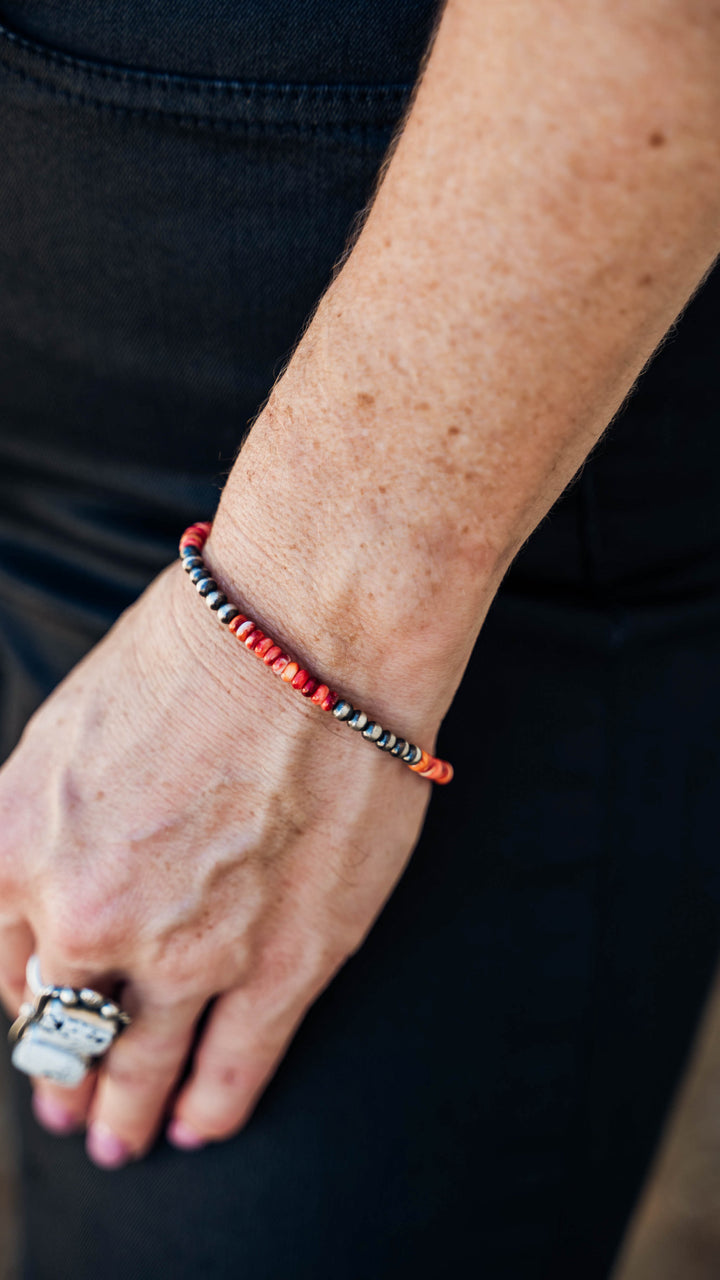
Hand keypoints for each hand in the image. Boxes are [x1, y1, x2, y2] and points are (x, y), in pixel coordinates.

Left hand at [0, 555, 431, 1166]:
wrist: (308, 645)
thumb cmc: (190, 657)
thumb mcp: (63, 732)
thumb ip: (37, 827)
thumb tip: (39, 890)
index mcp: (18, 853)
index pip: (2, 966)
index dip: (23, 997)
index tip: (39, 1014)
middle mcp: (88, 919)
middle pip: (62, 1027)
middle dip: (60, 1075)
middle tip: (65, 1108)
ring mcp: (186, 952)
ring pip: (141, 1063)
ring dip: (124, 1110)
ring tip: (119, 1141)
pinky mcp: (282, 963)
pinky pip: (236, 1063)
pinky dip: (212, 1105)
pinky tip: (196, 1127)